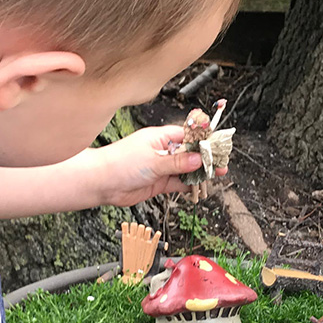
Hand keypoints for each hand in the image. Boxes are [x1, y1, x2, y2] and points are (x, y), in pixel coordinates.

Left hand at [95, 125, 226, 206]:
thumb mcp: (153, 161)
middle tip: (222, 162)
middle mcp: (162, 151)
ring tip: (217, 174)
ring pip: (186, 169)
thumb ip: (177, 162)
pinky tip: (200, 186)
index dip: (203, 140)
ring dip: (200, 172)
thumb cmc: (120, 163)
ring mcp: (161, 167)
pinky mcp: (158, 182)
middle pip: (190, 153)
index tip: (217, 145)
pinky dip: (189, 185)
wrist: (101, 183)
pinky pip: (178, 183)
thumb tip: (197, 159)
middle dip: (205, 158)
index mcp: (160, 137)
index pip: (188, 135)